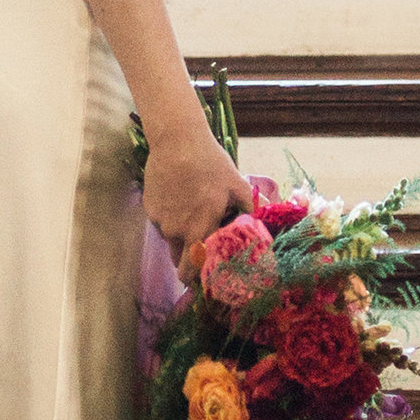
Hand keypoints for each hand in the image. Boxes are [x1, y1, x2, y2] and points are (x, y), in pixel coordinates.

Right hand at [143, 123, 251, 274]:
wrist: (177, 140)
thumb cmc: (211, 164)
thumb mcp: (237, 185)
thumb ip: (251, 209)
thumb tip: (269, 224)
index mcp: (198, 230)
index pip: (190, 270)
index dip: (196, 279)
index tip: (203, 278)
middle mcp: (176, 231)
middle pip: (178, 259)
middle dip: (189, 258)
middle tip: (201, 244)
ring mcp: (160, 220)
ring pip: (170, 238)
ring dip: (180, 234)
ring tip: (192, 212)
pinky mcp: (150, 207)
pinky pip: (161, 221)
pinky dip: (170, 217)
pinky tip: (179, 198)